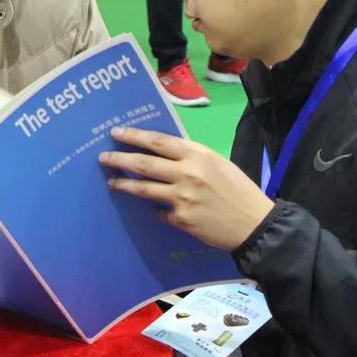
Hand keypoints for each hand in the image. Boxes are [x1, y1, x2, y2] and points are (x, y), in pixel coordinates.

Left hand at [99, 126, 273, 250]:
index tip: (116, 132)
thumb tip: (162, 153)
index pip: (157, 141)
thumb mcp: (216, 162)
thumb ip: (190, 157)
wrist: (254, 223)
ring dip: (124, 184)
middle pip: (144, 163)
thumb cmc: (238, 188)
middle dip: (119, 158)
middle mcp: (187, 173)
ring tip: (112, 181)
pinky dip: (156, 209)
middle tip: (103, 157)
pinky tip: (154, 209)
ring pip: (144, 188)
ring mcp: (182, 198)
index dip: (134, 136)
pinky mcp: (181, 220)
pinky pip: (160, 211)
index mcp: (197, 154)